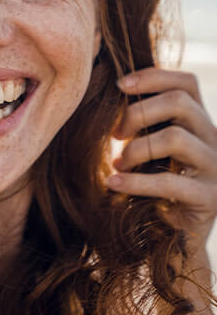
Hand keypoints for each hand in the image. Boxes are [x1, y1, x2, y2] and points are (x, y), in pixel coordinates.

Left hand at [106, 67, 216, 253]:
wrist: (171, 238)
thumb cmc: (150, 187)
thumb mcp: (146, 149)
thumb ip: (139, 123)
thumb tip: (108, 94)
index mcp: (198, 123)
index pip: (186, 82)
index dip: (154, 76)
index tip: (119, 85)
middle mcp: (213, 139)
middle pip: (180, 102)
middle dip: (138, 112)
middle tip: (115, 134)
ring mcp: (215, 167)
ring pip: (176, 137)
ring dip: (136, 149)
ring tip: (119, 164)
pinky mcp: (210, 198)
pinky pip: (171, 181)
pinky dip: (135, 181)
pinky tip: (114, 183)